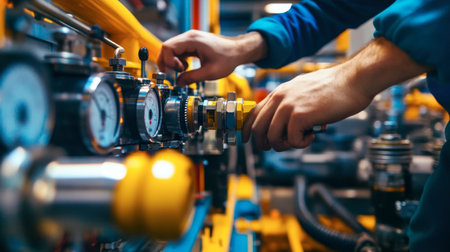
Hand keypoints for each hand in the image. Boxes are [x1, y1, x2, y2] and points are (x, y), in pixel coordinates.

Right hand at [157, 30, 266, 85]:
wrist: (238, 51)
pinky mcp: (193, 43)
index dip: (168, 61)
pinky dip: (178, 59)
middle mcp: (189, 36)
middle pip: (167, 47)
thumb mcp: (209, 73)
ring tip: (183, 70)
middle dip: (167, 62)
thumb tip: (178, 83)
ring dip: (173, 61)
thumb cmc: (228, 59)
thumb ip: (192, 78)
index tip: (176, 72)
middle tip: (171, 75)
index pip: (168, 47)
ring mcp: (190, 38)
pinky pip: (179, 50)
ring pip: (172, 49)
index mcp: (192, 40)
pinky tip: (186, 67)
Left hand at [242, 67, 372, 150]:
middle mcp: (279, 98)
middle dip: (265, 144)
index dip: (248, 130)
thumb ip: (290, 104)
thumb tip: (284, 125)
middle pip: (258, 129)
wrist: (353, 80)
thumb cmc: (333, 88)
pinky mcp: (300, 115)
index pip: (253, 113)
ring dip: (286, 145)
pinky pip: (292, 140)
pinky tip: (313, 135)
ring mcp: (288, 106)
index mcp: (279, 92)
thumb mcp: (303, 91)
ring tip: (301, 140)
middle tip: (280, 147)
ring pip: (272, 138)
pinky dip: (301, 143)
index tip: (248, 141)